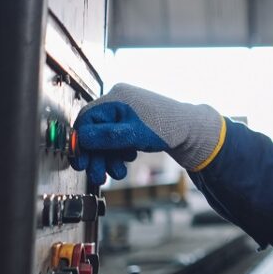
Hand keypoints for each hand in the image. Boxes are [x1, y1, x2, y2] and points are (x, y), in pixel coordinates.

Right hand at [70, 83, 223, 184]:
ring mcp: (126, 111)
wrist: (191, 131)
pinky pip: (117, 137)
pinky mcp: (132, 121)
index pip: (86, 119)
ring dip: (109, 157)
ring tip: (117, 173)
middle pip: (95, 130)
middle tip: (98, 175)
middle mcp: (119, 101)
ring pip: (106, 137)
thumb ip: (105, 137)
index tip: (81, 162)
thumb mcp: (133, 135)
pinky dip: (118, 151)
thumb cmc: (167, 129)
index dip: (81, 142)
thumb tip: (81, 139)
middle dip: (97, 155)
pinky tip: (127, 160)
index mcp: (116, 98)